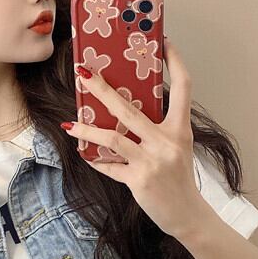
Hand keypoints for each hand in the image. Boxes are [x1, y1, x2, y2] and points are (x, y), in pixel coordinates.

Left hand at [62, 36, 203, 237]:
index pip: (183, 88)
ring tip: (69, 124)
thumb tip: (126, 113)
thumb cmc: (179, 179)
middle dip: (103, 90)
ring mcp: (151, 162)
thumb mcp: (177, 148)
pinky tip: (84, 155)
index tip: (165, 43)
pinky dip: (96, 160)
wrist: (188, 215)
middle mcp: (166, 142)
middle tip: (84, 74)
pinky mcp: (138, 180)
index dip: (176, 63)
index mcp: (180, 130)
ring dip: (86, 131)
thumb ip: (158, 130)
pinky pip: (110, 167)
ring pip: (111, 139)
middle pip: (130, 109)